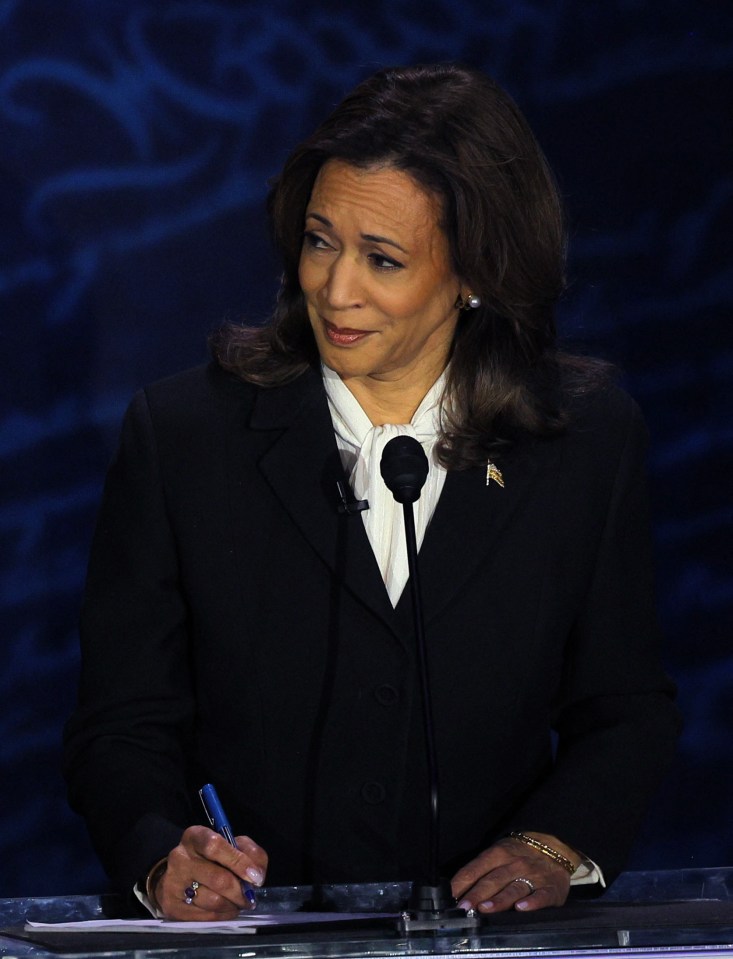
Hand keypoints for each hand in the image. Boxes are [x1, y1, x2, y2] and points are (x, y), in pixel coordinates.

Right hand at [151, 825, 267, 919]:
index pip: (215, 846)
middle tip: (249, 898)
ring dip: (232, 905)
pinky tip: (225, 910)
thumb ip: (249, 852)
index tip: (255, 878)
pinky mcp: (171, 905)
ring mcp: (173, 882)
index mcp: (195, 836)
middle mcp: (180, 857)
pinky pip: (204, 916)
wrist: (177, 877)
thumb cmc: (211, 858)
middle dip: (239, 891)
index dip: (238, 862)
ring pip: (212, 900)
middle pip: (217, 878)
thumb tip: (257, 875)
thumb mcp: (231, 845)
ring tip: (237, 904)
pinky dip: (221, 916)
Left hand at [451, 833, 577, 913]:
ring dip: (498, 900)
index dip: (462, 883)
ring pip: (513, 889)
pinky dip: (532, 902)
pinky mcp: (550, 889)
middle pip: (492, 881)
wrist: (555, 846)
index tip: (450, 897)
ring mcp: (533, 876)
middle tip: (463, 908)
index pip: (475, 869)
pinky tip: (521, 908)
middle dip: (476, 895)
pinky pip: (541, 896)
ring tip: (484, 909)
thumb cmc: (520, 854)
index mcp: (498, 854)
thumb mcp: (499, 853)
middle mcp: (514, 864)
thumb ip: (481, 870)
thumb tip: (458, 889)